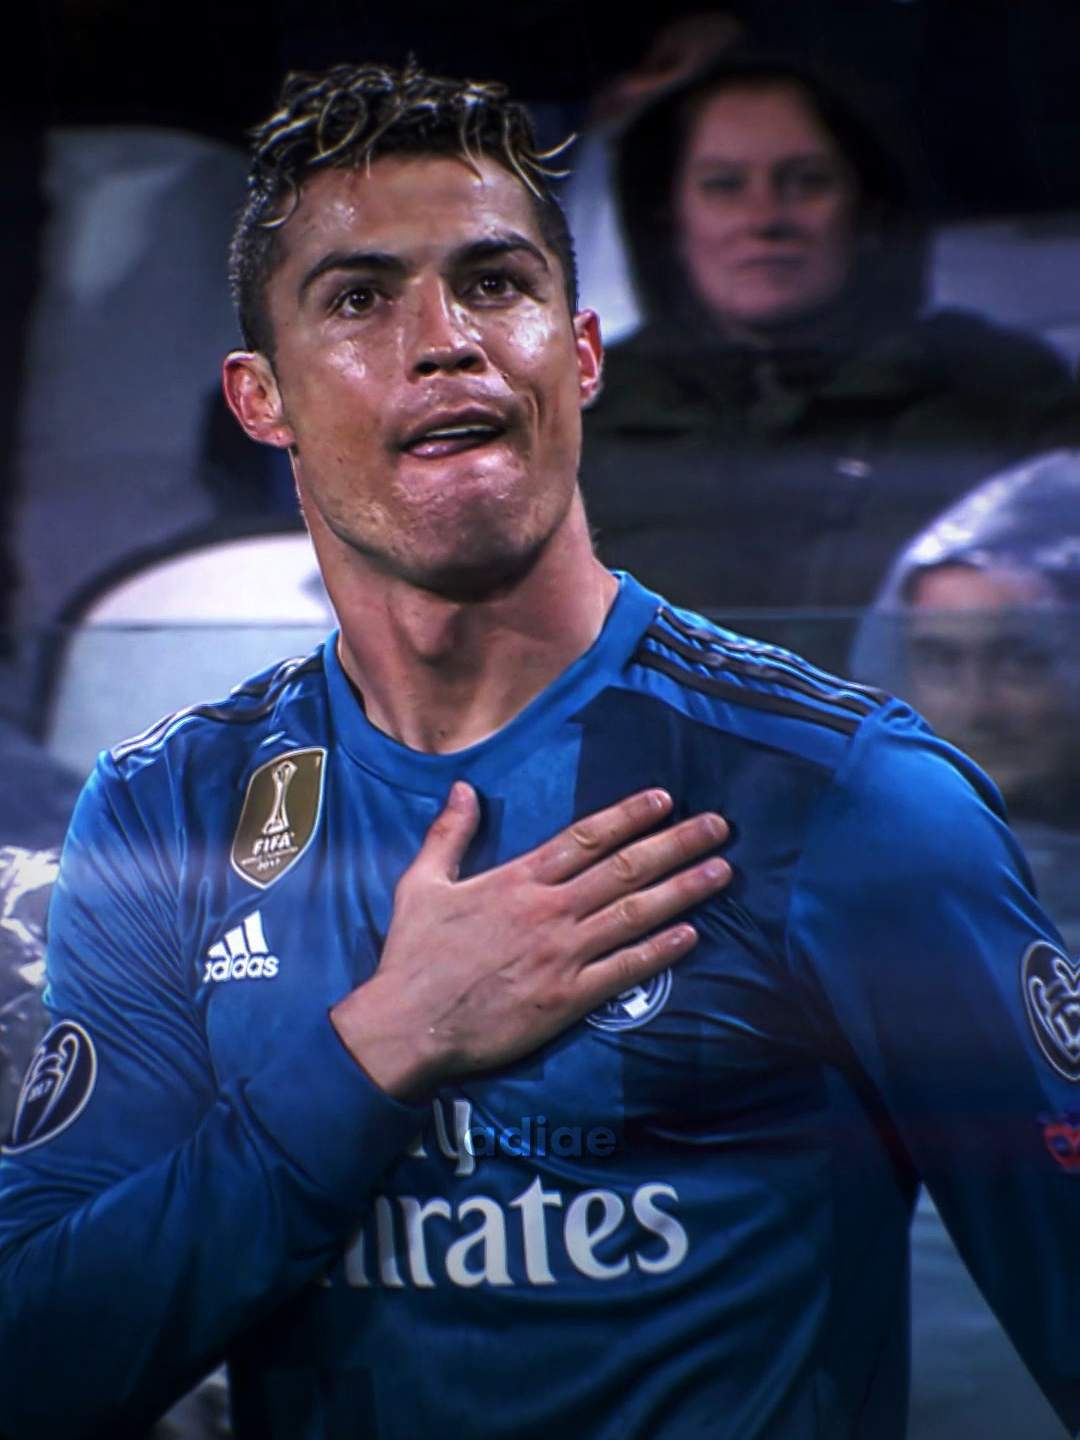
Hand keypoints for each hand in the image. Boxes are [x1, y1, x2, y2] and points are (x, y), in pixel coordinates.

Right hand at [331, 783, 729, 1100]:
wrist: (407, 1026)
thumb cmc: (413, 955)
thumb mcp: (421, 884)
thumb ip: (448, 834)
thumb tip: (463, 787)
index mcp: (516, 880)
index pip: (585, 838)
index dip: (629, 816)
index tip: (665, 798)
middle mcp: (547, 912)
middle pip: (624, 869)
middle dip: (676, 844)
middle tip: (719, 827)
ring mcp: (562, 956)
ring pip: (634, 914)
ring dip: (682, 890)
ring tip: (721, 872)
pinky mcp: (567, 999)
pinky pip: (624, 970)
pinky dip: (660, 951)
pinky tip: (692, 935)